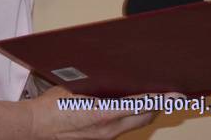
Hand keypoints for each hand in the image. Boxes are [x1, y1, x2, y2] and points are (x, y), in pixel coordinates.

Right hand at [27, 86, 155, 138]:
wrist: (36, 126)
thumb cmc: (50, 106)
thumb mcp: (74, 88)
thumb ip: (97, 86)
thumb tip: (114, 78)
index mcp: (103, 114)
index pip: (140, 105)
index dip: (159, 99)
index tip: (174, 95)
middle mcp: (109, 129)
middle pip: (143, 118)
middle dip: (157, 106)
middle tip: (167, 94)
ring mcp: (106, 136)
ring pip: (135, 124)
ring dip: (145, 112)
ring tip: (152, 99)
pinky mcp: (101, 138)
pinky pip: (123, 128)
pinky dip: (131, 117)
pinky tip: (127, 108)